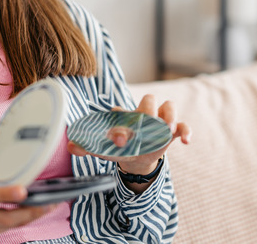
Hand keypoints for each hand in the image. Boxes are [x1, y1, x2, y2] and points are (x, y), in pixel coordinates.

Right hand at [0, 166, 54, 239]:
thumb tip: (23, 166)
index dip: (7, 194)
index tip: (23, 191)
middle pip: (4, 217)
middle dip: (28, 212)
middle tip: (48, 203)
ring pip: (11, 224)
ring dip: (33, 216)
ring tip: (51, 205)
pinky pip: (13, 226)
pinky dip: (28, 218)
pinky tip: (41, 209)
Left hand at [67, 94, 190, 186]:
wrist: (138, 156)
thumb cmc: (120, 147)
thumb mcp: (104, 148)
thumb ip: (87, 147)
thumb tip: (70, 146)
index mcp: (126, 115)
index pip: (123, 112)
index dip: (120, 122)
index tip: (117, 139)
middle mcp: (143, 113)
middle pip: (148, 100)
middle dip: (146, 112)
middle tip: (143, 127)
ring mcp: (159, 121)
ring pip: (169, 106)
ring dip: (168, 114)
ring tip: (165, 128)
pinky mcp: (173, 131)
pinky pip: (184, 125)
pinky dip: (186, 130)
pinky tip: (185, 141)